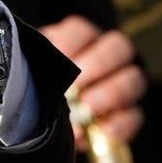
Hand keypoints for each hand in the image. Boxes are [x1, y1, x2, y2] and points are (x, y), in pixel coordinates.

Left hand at [39, 15, 144, 147]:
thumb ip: (33, 68)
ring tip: (87, 108)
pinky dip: (118, 125)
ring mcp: (124, 83)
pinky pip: (134, 116)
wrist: (46, 120)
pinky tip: (100, 132)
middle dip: (98, 64)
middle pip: (119, 46)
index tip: (59, 57)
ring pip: (133, 79)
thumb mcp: (32, 72)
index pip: (82, 30)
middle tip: (77, 84)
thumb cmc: (37, 86)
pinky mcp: (128, 113)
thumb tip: (27, 75)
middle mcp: (108, 55)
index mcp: (79, 39)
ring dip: (110, 93)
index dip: (72, 42)